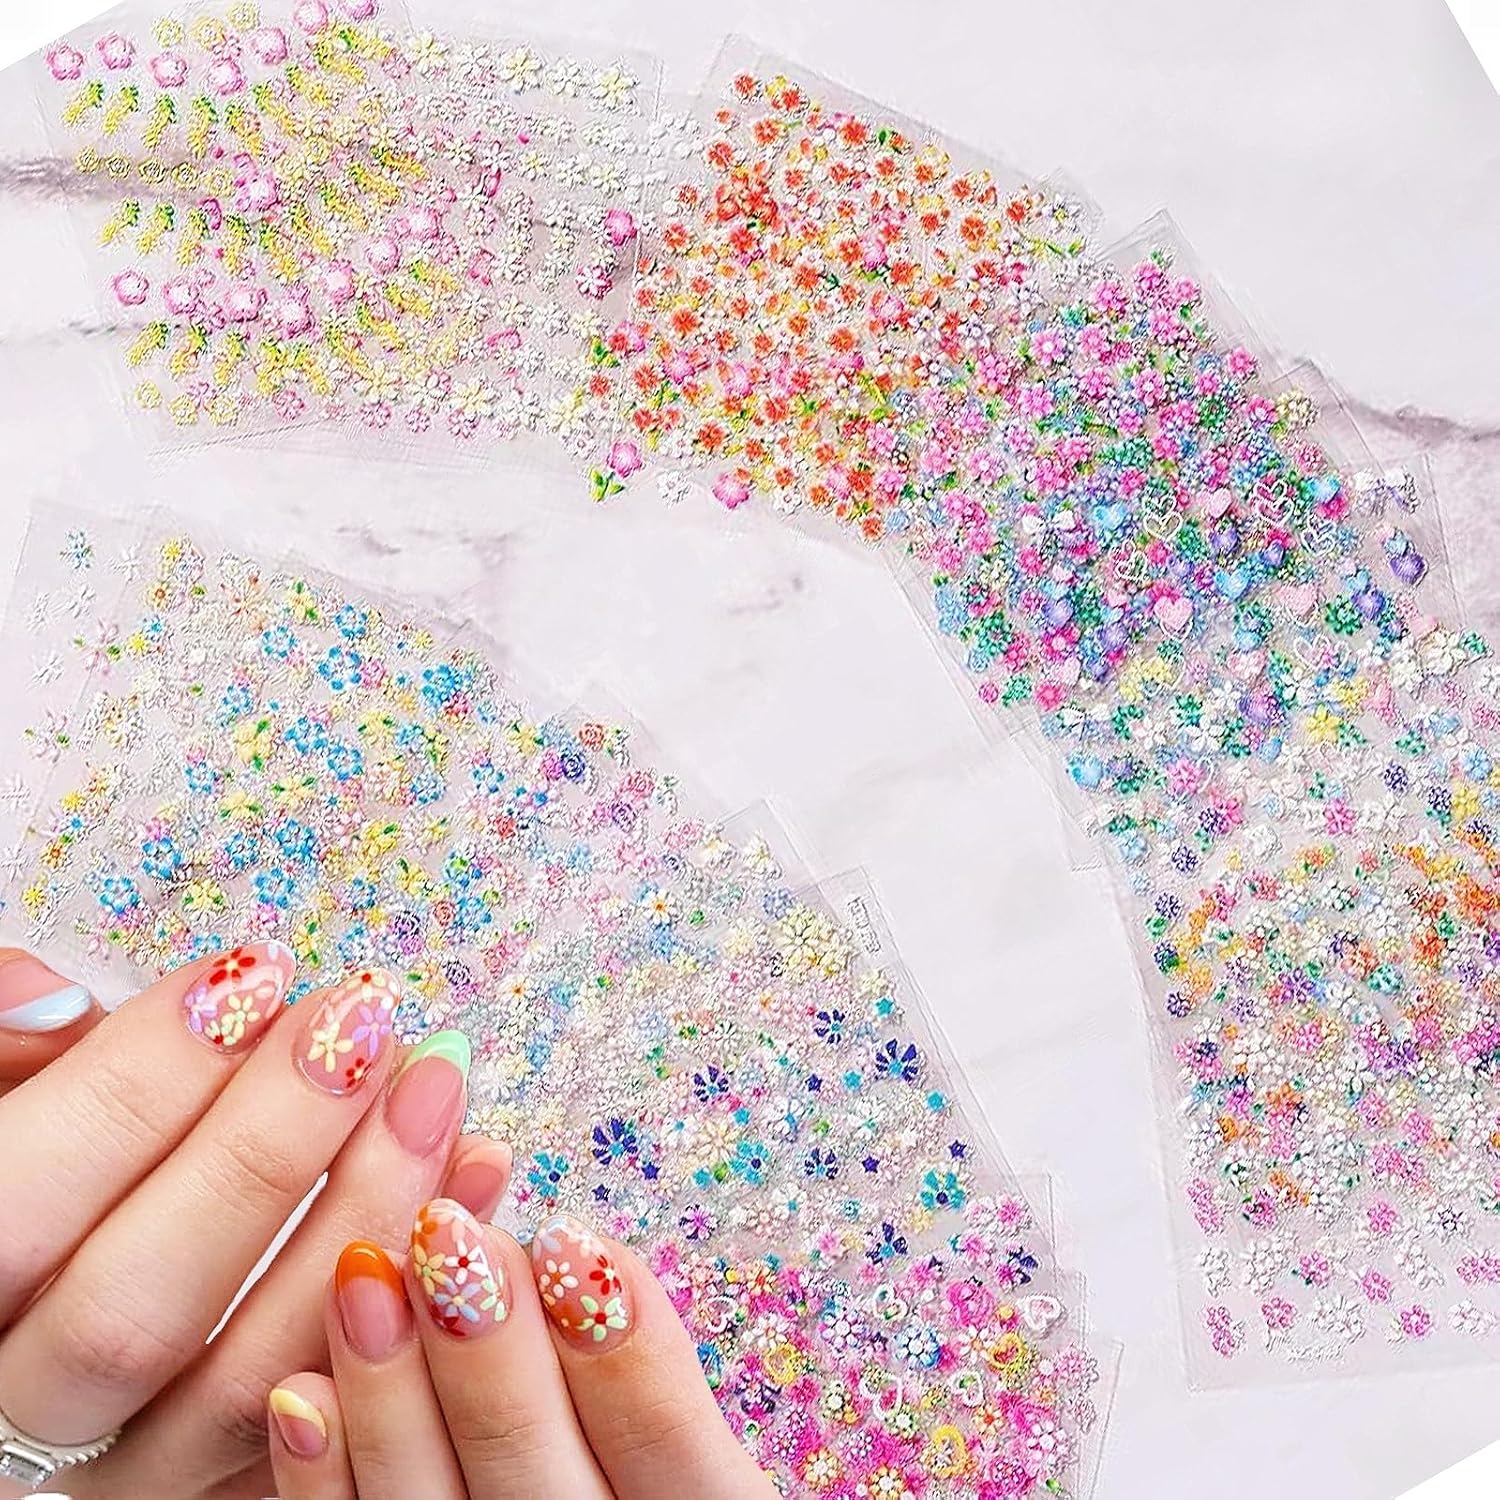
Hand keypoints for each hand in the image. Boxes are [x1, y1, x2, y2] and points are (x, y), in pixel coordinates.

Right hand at [0, 943, 511, 1498]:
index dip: (139, 1084)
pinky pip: (337, 1412)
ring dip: (364, 1217)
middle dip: (264, 1151)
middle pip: (134, 1312)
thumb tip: (56, 998)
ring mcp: (122, 1471)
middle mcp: (12, 1416)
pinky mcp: (224, 1478)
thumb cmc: (39, 1178)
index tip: (255, 974)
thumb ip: (8, 1068)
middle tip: (365, 1018)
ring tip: (435, 1081)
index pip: (19, 1208)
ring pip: (247, 1384)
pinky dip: (420, 1285)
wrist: (50, 1307)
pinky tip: (482, 1167)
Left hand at [267, 1202, 774, 1499]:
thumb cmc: (619, 1459)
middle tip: (449, 1233)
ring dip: (390, 1390)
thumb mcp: (679, 1433)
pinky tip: (303, 1389)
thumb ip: (644, 1359)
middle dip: (486, 1351)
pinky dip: (324, 1477)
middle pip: (535, 1474)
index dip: (630, 1354)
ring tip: (362, 1268)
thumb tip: (573, 1245)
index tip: (574, 1238)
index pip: (671, 1452)